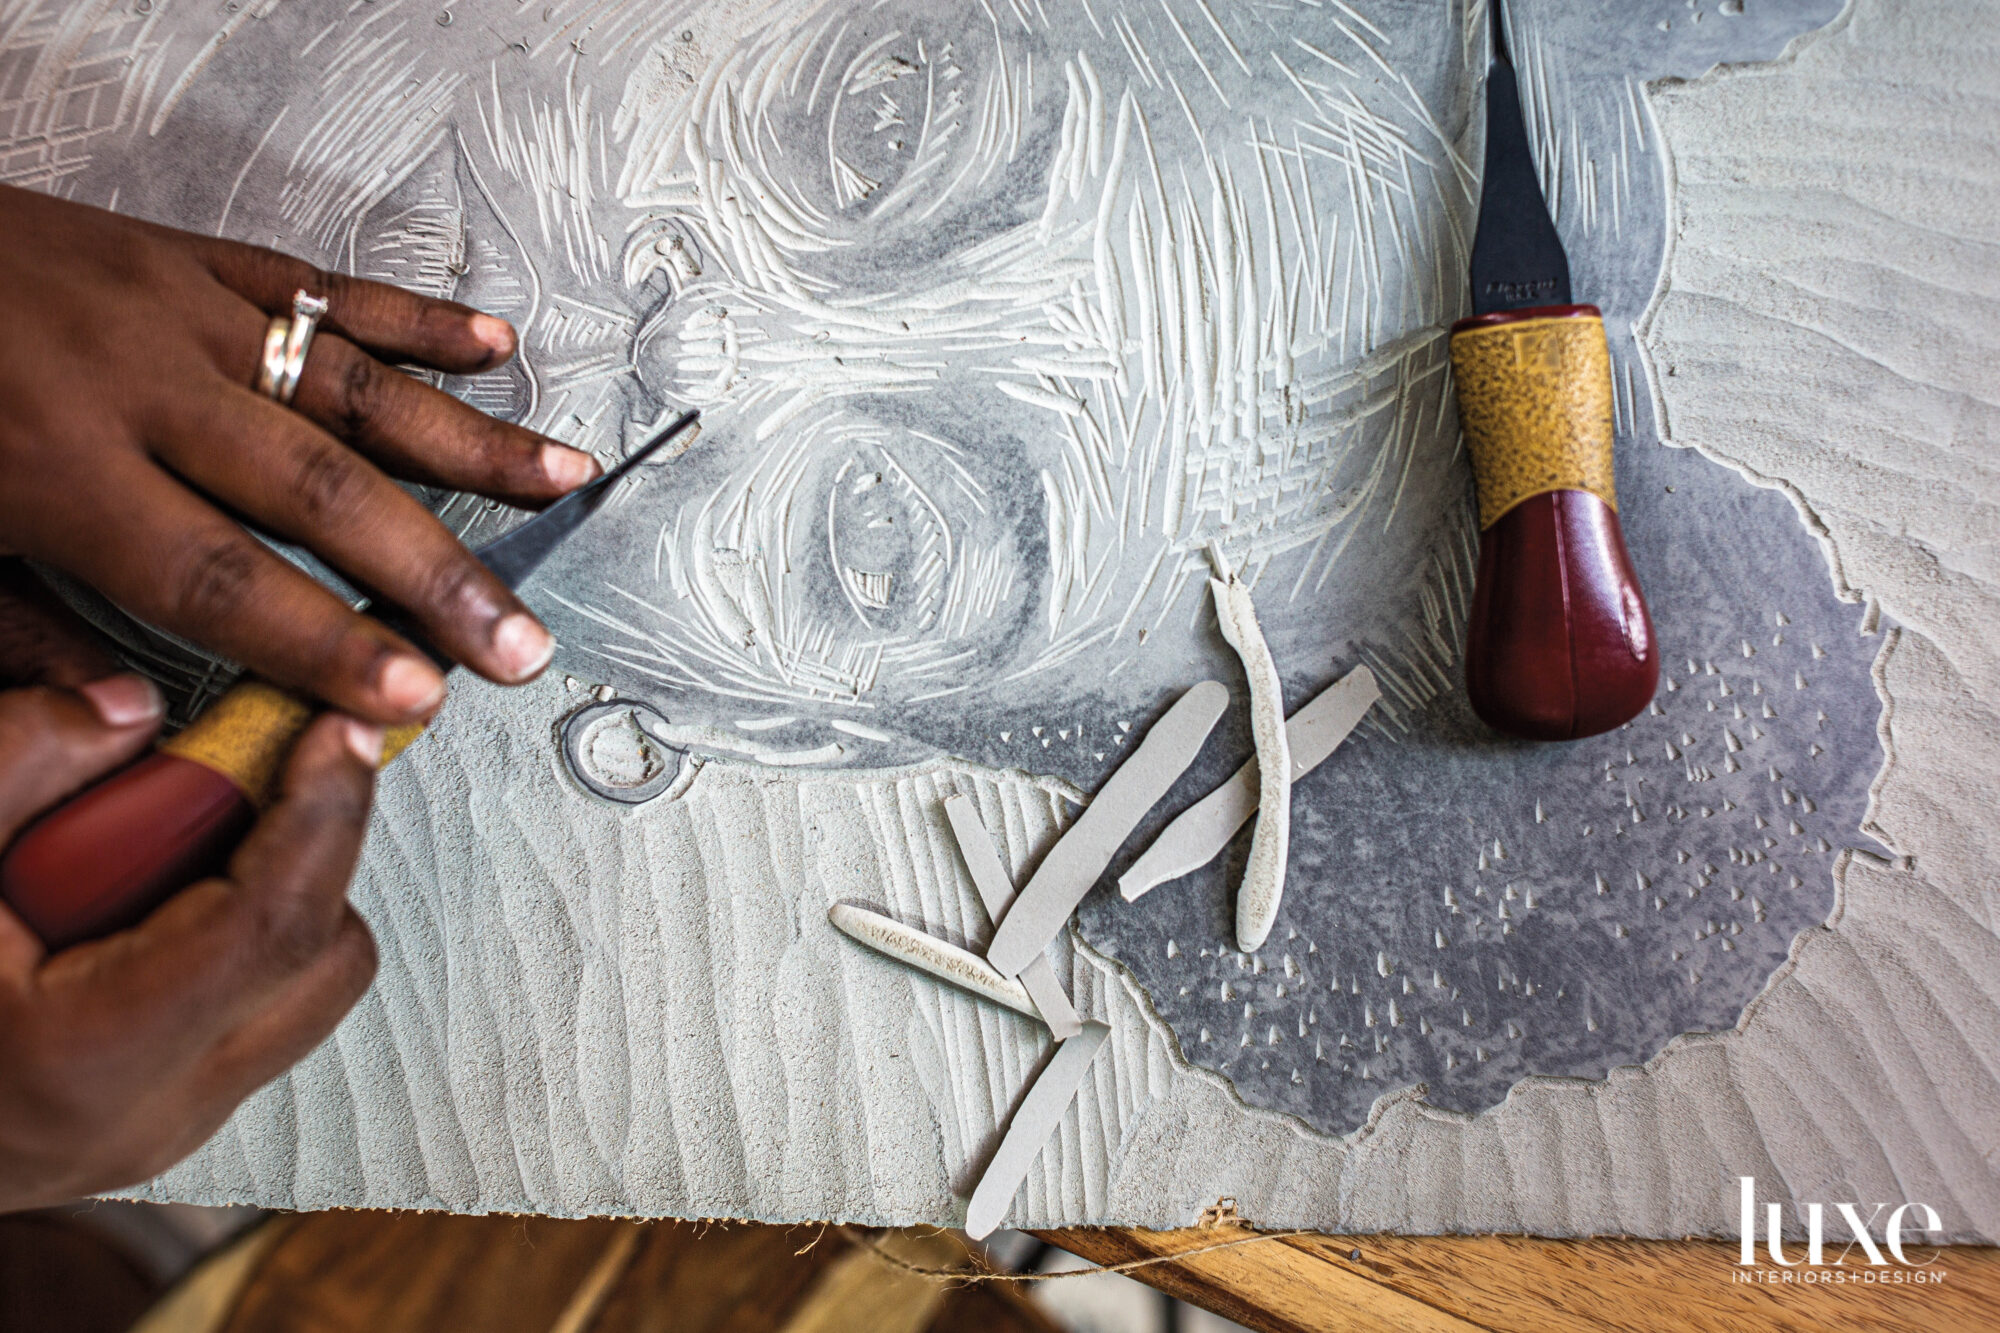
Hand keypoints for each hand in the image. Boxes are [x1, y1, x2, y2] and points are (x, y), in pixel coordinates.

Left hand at [0, 184, 601, 725]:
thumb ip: (26, 640)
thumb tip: (136, 723)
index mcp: (54, 467)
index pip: (222, 578)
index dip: (328, 644)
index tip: (414, 698)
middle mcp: (134, 382)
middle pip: (318, 488)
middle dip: (435, 573)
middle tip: (516, 639)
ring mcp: (173, 307)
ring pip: (352, 383)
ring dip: (469, 443)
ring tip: (558, 485)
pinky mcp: (186, 253)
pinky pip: (322, 286)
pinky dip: (416, 319)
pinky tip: (494, 347)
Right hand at [0, 568, 380, 1209]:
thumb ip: (14, 766)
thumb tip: (126, 707)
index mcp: (95, 1053)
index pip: (277, 923)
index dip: (325, 812)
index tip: (336, 731)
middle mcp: (156, 1108)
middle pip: (325, 958)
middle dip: (308, 852)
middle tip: (241, 774)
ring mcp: (169, 1125)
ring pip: (304, 990)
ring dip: (270, 895)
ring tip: (163, 842)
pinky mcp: (167, 1115)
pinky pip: (255, 1012)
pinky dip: (231, 938)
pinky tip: (139, 896)